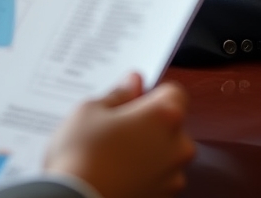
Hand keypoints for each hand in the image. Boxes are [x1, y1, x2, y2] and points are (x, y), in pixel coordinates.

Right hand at [45, 73, 193, 197]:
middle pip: (171, 124)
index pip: (174, 92)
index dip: (150, 92)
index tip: (130, 96)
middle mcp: (177, 147)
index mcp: (164, 117)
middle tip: (114, 125)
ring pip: (165, 152)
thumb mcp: (91, 110)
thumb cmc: (82, 156)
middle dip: (148, 121)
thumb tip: (133, 83)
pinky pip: (158, 177)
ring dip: (146, 148)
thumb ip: (119, 94)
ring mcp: (172, 178)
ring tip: (111, 152)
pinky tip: (115, 172)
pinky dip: (142, 172)